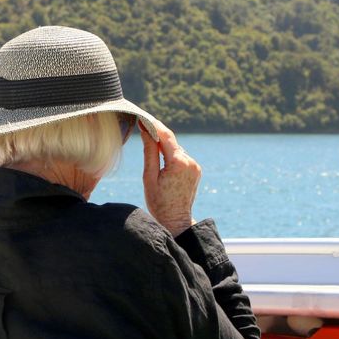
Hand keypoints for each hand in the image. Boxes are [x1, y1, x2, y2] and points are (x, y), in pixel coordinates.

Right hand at [141, 119, 200, 236]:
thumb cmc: (158, 201)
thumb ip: (149, 152)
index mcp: (178, 163)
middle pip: (171, 142)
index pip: (166, 136)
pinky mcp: (196, 169)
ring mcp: (195, 166)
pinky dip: (171, 154)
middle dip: (157, 134)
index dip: (154, 125)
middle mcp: (190, 162)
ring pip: (176, 148)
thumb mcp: (149, 176)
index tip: (142, 117)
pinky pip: (181, 156)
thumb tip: (146, 132)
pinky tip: (162, 159)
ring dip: (164, 145)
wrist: (175, 220)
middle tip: (142, 125)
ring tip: (149, 142)